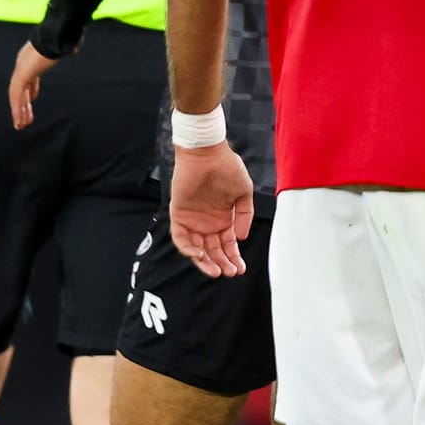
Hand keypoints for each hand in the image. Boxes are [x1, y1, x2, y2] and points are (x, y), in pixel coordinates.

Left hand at [8, 42, 66, 129]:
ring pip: (16, 95)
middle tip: (24, 120)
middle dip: (22, 104)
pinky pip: (17, 95)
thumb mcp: (63, 47)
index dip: (30, 91)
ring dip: (19, 111)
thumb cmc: (61, 39)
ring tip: (21, 126)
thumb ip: (66, 49)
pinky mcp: (22, 75)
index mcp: (30, 59)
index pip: (28, 78)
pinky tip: (20, 120)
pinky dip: (18, 108)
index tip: (31, 101)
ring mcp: (21, 69)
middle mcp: (23, 64)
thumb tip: (73, 48)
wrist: (56, 37)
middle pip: (20, 88)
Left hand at [169, 143, 254, 276]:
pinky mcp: (179, 214)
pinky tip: (199, 254)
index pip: (227, 245)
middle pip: (213, 250)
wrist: (207, 152)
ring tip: (215, 270)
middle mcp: (207, 222)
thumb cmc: (227, 167)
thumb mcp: (244, 193)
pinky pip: (181, 237)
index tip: (240, 268)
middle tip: (229, 272)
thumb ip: (244, 216)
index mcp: (223, 218)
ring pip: (197, 248)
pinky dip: (188, 248)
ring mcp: (193, 219)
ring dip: (206, 261)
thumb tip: (241, 238)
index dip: (234, 258)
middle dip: (222, 263)